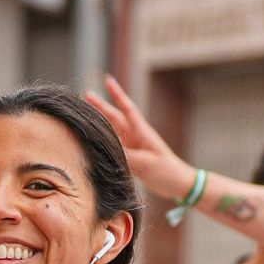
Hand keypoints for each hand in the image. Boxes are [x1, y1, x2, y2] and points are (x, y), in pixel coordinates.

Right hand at [95, 75, 197, 203]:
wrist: (178, 183)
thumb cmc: (167, 171)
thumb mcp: (148, 163)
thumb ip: (129, 156)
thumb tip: (110, 148)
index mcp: (142, 132)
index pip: (127, 108)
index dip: (117, 94)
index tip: (108, 80)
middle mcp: (135, 136)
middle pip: (115, 117)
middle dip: (101, 105)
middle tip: (86, 94)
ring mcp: (132, 146)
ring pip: (112, 130)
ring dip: (99, 122)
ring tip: (85, 115)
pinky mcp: (131, 157)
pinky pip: (113, 146)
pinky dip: (103, 141)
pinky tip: (93, 139)